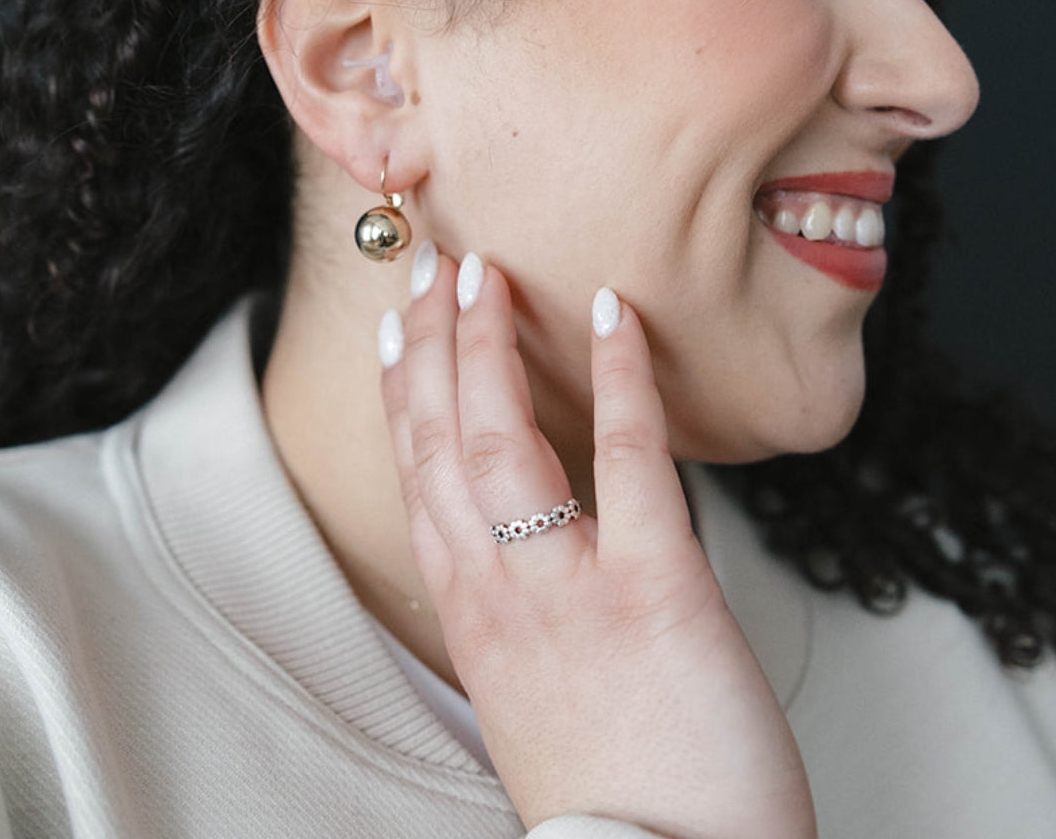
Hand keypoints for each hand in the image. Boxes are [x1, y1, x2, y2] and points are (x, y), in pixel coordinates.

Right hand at [380, 247, 815, 838]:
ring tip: (488, 275)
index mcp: (473, 619)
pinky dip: (620, 380)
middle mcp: (500, 596)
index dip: (404, 397)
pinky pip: (629, 464)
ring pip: (504, 444)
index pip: (419, 482)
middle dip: (433, 348)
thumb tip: (542, 548)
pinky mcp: (657, 592)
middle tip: (433, 269)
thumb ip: (527, 615)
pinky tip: (615, 316)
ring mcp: (569, 592)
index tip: (398, 332)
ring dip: (490, 348)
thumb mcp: (537, 696)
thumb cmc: (619, 797)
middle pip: (443, 447)